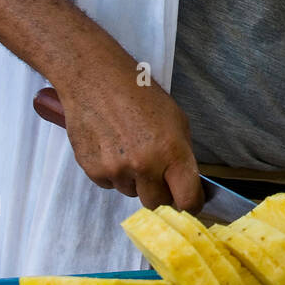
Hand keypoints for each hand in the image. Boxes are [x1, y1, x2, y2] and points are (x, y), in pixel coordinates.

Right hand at [42, 65, 203, 213]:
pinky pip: (109, 184)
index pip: (187, 199)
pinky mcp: (93, 170)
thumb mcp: (175, 119)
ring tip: (128, 148)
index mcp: (171, 151)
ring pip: (131, 192)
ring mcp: (117, 170)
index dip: (191, 205)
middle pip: (157, 203)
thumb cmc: (138, 93)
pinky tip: (110, 146)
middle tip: (156, 172)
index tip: (190, 204)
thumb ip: (181, 154)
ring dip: (133, 179)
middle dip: (159, 192)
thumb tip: (185, 182)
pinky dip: (112, 172)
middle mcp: (145, 165)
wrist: (96, 79)